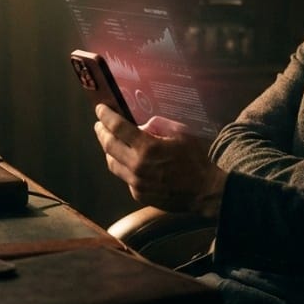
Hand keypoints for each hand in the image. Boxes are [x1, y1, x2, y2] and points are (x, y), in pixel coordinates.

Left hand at [92, 105, 227, 217]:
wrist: (204, 192)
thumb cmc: (196, 160)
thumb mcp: (181, 133)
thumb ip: (159, 125)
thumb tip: (142, 126)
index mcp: (148, 148)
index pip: (118, 128)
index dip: (106, 116)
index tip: (100, 108)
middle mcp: (137, 166)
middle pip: (109, 145)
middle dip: (101, 132)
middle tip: (99, 124)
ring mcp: (136, 183)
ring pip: (112, 163)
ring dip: (108, 150)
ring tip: (109, 142)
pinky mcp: (139, 195)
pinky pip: (124, 177)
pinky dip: (123, 166)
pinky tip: (129, 161)